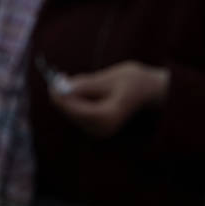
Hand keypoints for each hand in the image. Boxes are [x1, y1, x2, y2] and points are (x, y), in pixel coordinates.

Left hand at [51, 61, 168, 138]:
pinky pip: (77, 114)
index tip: (55, 78)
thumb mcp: (111, 78)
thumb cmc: (134, 82)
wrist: (149, 92)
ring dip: (68, 97)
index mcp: (108, 117)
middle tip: (60, 75)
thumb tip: (63, 86)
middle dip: (62, 95)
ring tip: (71, 78)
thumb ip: (87, 84)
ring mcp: (99, 130)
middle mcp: (102, 129)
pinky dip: (74, 101)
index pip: (76, 110)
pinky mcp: (96, 127)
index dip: (62, 96)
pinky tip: (79, 88)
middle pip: (71, 114)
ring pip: (72, 114)